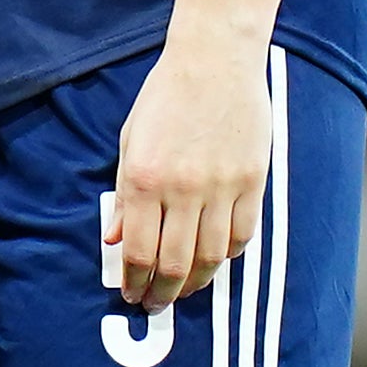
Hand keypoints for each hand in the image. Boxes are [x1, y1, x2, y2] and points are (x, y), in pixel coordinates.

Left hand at [106, 34, 271, 307]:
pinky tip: (213, 260)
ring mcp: (221, 187)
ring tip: (182, 289)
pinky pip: (241, 234)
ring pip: (210, 257)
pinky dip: (226, 255)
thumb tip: (115, 240)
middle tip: (154, 304)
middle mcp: (183, 189)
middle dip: (161, 293)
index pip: (138, 252)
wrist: (214, 61)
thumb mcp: (130, 142)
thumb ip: (123, 195)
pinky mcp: (252, 180)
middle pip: (174, 263)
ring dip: (194, 281)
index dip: (134, 282)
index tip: (130, 295)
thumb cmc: (165, 98)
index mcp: (144, 179)